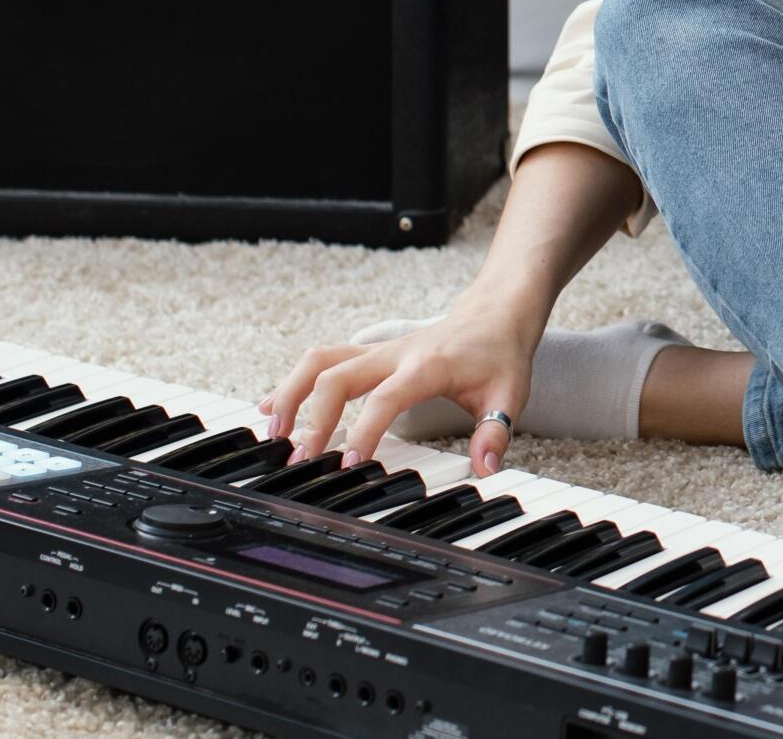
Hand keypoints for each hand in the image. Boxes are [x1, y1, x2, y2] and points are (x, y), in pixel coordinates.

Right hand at [262, 294, 540, 477]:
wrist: (495, 313)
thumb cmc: (498, 355)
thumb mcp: (510, 394)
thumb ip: (495, 432)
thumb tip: (486, 469)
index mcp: (427, 366)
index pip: (386, 398)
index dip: (365, 430)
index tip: (349, 464)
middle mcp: (395, 354)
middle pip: (337, 375)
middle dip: (312, 417)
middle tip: (300, 459)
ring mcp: (378, 351)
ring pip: (321, 361)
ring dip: (292, 393)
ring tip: (273, 433)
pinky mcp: (370, 353)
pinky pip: (323, 361)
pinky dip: (294, 383)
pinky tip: (272, 407)